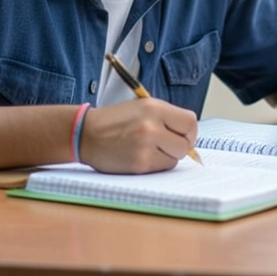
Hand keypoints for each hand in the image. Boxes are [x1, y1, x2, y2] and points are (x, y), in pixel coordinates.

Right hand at [78, 99, 198, 173]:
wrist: (86, 134)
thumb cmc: (116, 121)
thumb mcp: (143, 108)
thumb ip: (168, 118)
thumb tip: (191, 136)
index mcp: (154, 108)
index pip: (191, 122)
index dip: (190, 131)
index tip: (184, 135)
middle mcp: (152, 126)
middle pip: (186, 143)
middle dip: (180, 146)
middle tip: (166, 144)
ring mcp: (145, 147)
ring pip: (176, 158)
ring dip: (167, 156)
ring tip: (150, 148)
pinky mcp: (139, 164)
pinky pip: (162, 168)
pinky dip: (157, 165)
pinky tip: (142, 156)